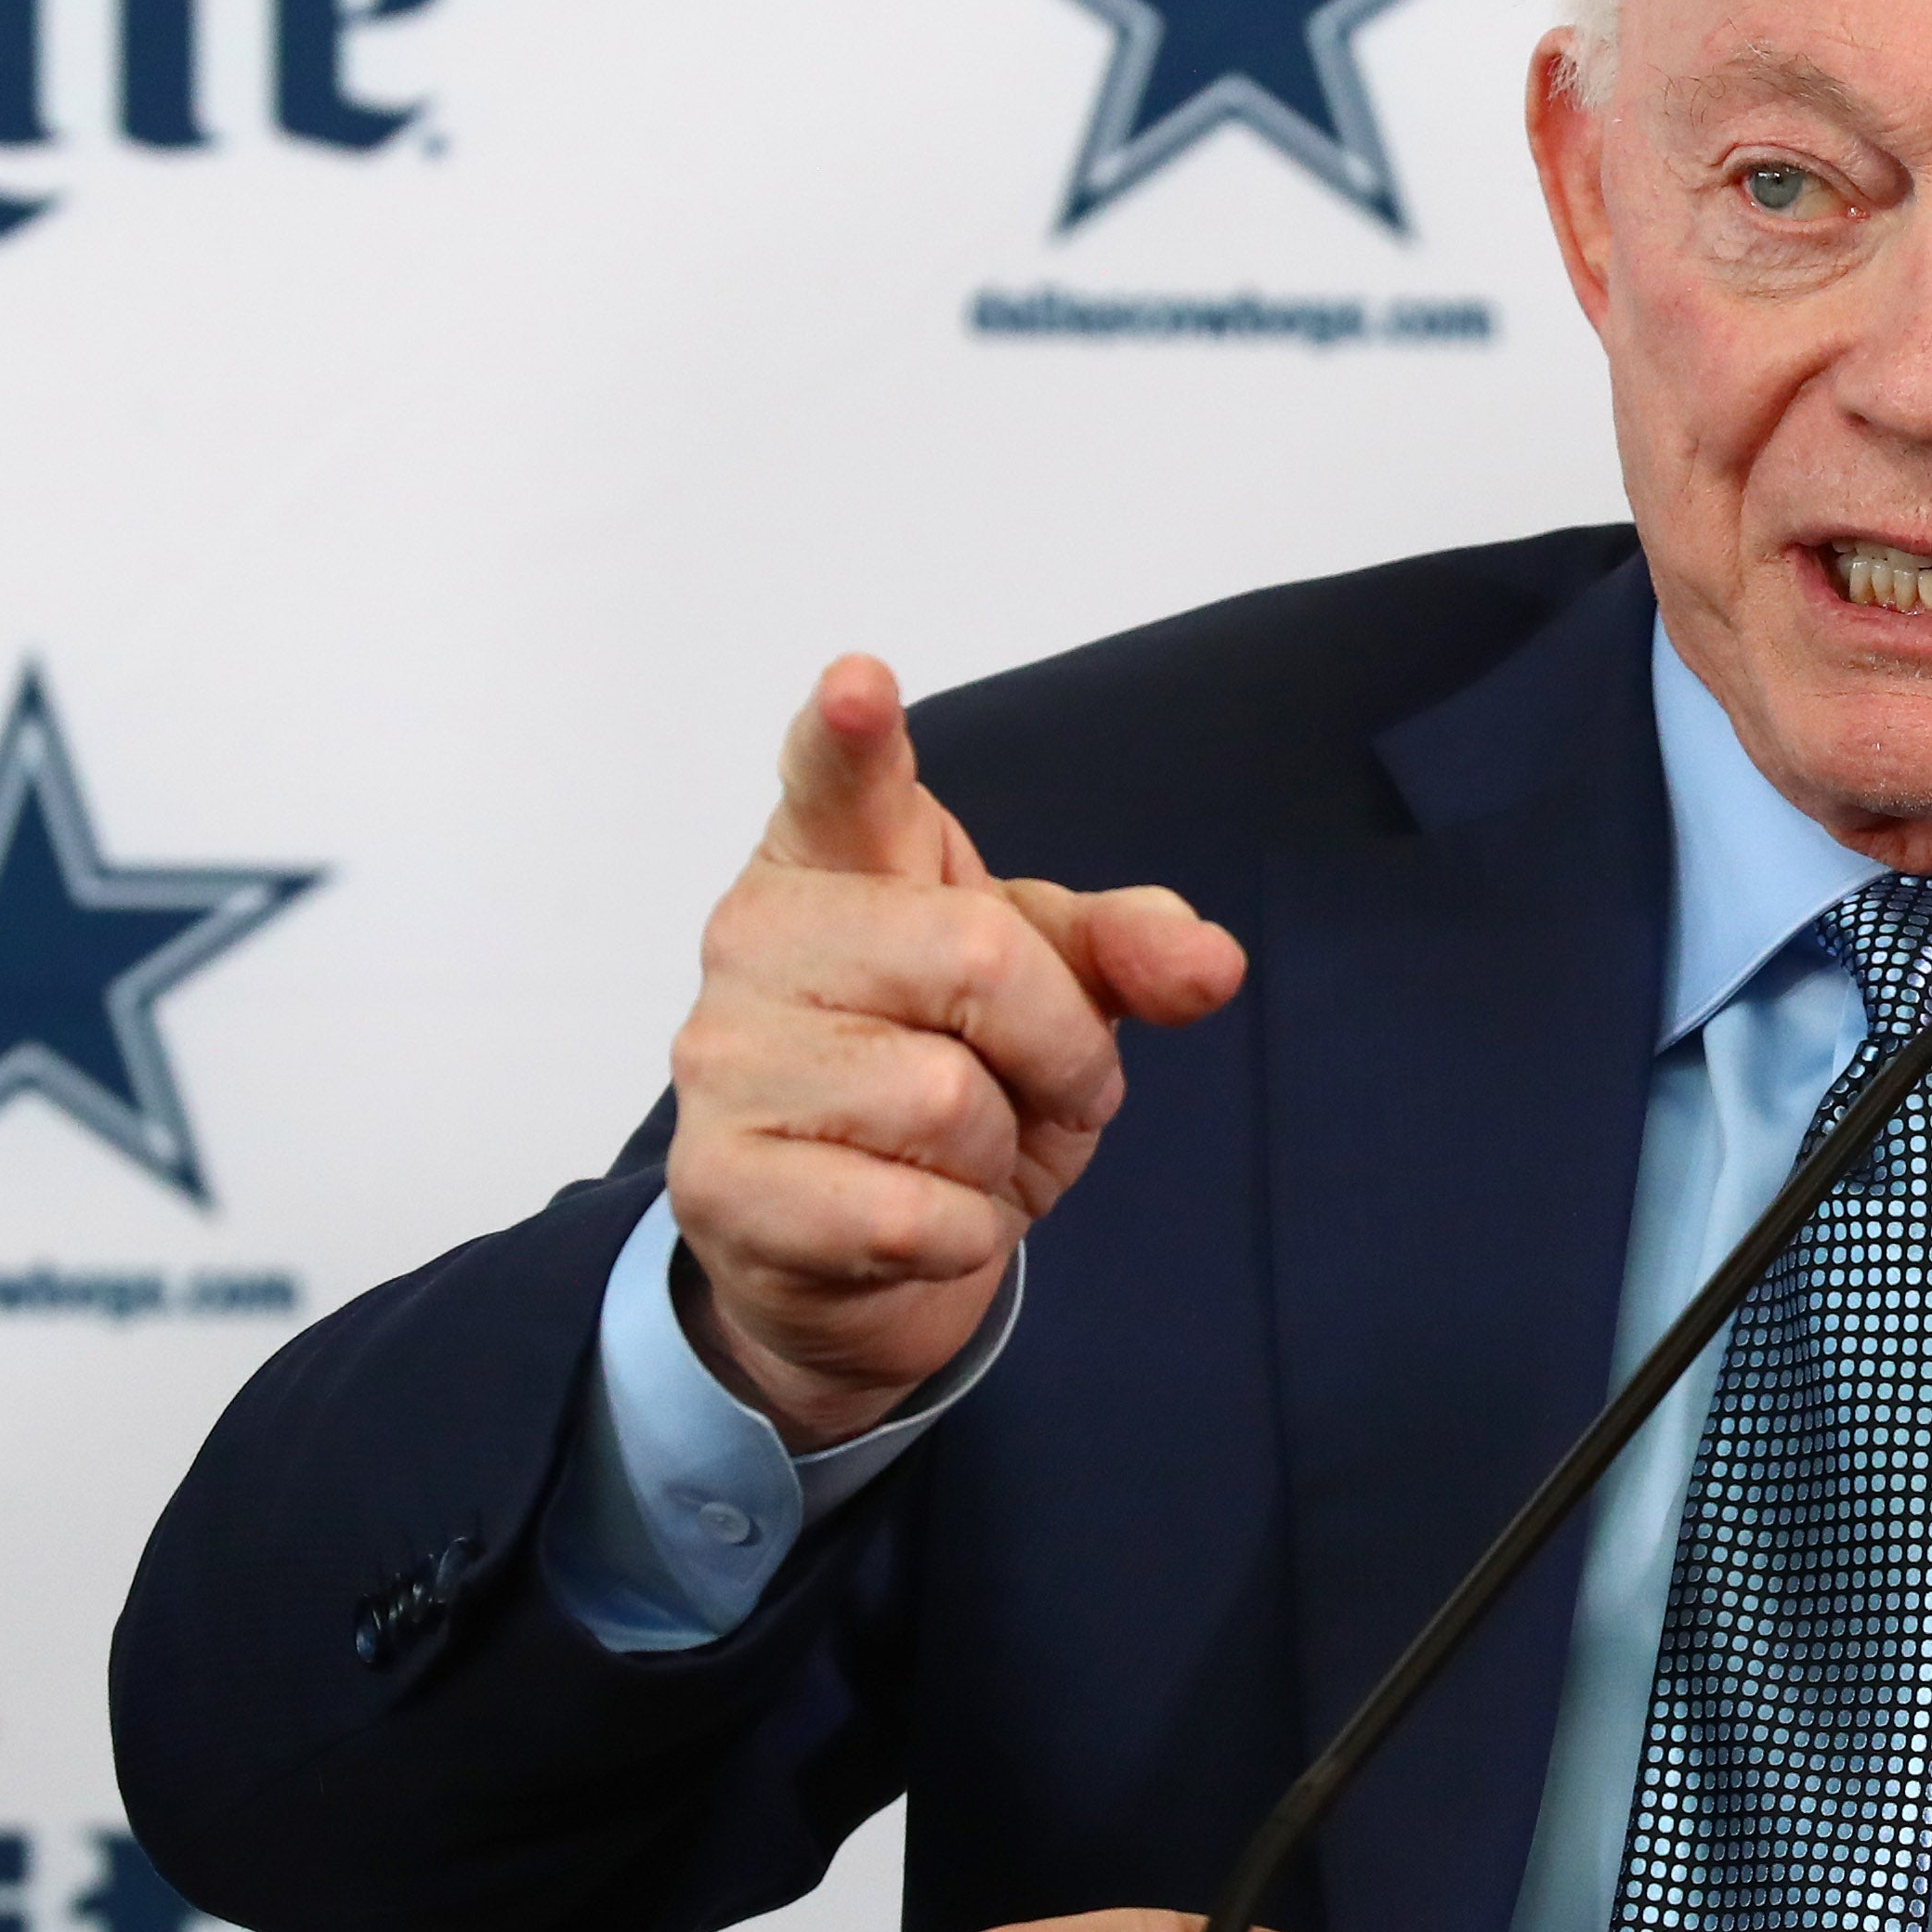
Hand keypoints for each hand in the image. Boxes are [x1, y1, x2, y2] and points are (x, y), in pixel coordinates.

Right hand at [664, 656, 1244, 1445]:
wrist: (862, 1250)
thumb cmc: (959, 1079)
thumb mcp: (1061, 997)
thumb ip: (1130, 952)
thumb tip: (1211, 963)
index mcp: (841, 858)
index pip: (839, 779)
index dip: (851, 732)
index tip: (862, 682)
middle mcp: (759, 937)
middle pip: (979, 960)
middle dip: (1062, 1047)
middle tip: (1048, 1086)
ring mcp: (723, 1060)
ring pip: (947, 1099)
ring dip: (1000, 1154)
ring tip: (958, 1158)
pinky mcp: (719, 1184)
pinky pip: (907, 1214)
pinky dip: (959, 1236)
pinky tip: (918, 1224)